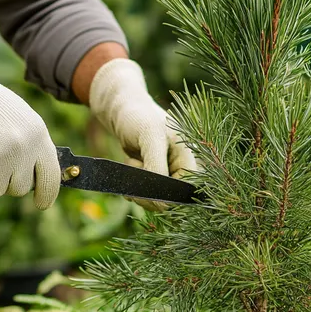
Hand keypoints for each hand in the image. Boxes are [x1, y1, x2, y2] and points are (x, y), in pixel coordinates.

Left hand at [89, 58, 196, 210]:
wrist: (121, 109)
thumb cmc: (138, 117)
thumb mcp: (150, 137)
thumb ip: (157, 167)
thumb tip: (162, 202)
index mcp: (188, 156)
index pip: (185, 192)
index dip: (166, 196)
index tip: (145, 186)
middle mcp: (181, 166)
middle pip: (170, 199)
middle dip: (148, 192)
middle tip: (133, 173)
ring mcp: (168, 171)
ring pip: (156, 199)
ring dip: (139, 189)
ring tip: (132, 164)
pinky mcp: (154, 174)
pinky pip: (147, 193)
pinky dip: (134, 188)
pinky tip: (129, 171)